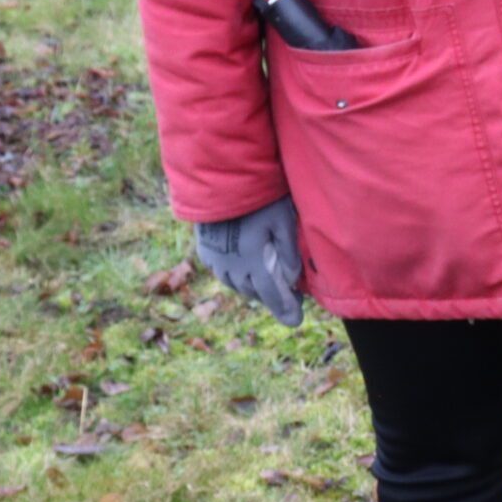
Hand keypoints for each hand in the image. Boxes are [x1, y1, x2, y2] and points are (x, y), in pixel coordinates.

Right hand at [193, 195, 304, 327]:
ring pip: (238, 285)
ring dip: (255, 287)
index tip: (296, 321)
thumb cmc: (257, 198)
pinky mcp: (206, 250)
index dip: (285, 309)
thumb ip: (289, 251)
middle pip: (256, 292)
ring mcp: (216, 259)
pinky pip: (223, 273)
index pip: (272, 295)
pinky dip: (238, 276)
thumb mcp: (283, 220)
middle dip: (274, 297)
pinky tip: (246, 271)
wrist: (218, 180)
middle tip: (292, 296)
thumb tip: (292, 278)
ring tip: (270, 284)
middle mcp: (233, 266)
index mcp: (254, 261)